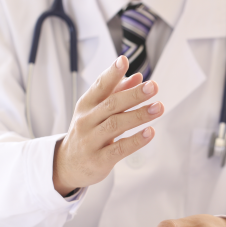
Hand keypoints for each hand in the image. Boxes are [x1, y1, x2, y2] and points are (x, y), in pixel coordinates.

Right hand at [53, 56, 163, 195]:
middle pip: (111, 104)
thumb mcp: (95, 112)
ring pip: (116, 125)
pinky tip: (150, 132)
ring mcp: (91, 141)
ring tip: (158, 107)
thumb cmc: (86, 134)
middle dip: (133, 95)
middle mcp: (86, 121)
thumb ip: (116, 94)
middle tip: (153, 87)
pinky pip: (119, 149)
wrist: (67, 165)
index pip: (99, 86)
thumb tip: (138, 77)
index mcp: (86, 106)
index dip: (111, 74)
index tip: (124, 61)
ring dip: (139, 115)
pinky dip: (136, 140)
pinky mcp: (99, 160)